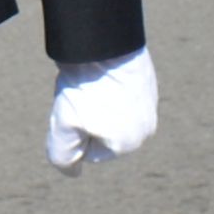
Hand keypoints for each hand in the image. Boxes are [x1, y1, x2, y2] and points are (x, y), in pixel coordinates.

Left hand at [44, 52, 158, 172]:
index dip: (73, 131)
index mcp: (128, 144)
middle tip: (80, 94)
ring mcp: (150, 103)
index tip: (73, 108)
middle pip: (102, 132)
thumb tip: (72, 172)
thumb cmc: (84, 86)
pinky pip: (120, 91)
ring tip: (91, 81)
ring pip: (110, 111)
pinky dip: (108, 83)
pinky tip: (102, 70)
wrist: (103, 41)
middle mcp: (145, 128)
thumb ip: (63, 157)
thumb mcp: (63, 127)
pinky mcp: (147, 81)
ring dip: (96, 99)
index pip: (89, 151)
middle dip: (87, 116)